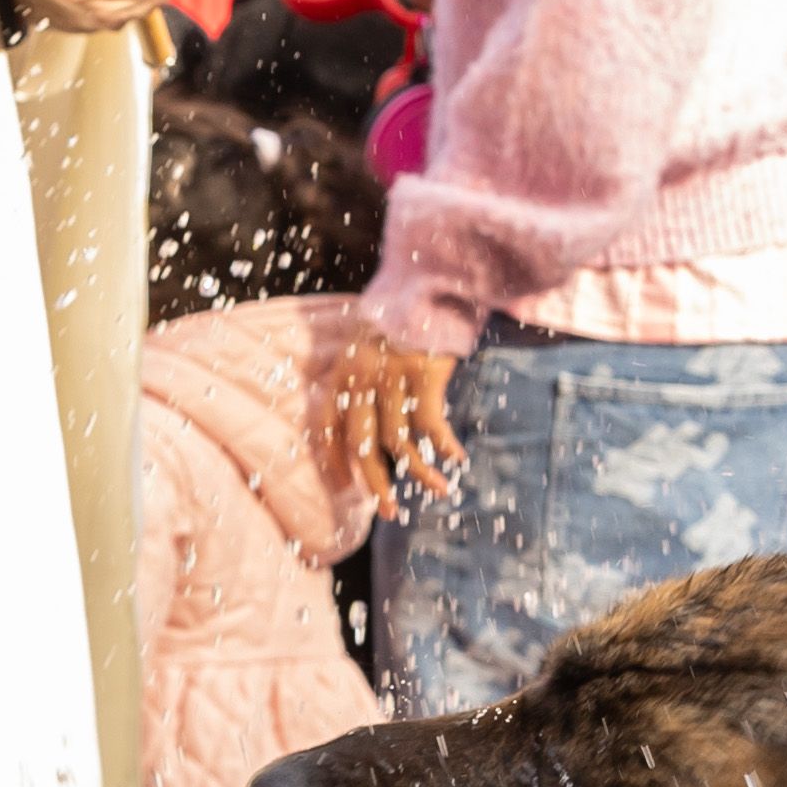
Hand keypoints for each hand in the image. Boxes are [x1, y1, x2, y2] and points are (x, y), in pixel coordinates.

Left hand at [311, 328, 464, 525]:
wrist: (431, 274)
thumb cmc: (406, 311)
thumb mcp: (371, 339)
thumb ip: (365, 373)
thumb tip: (370, 413)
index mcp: (345, 371)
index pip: (329, 427)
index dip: (335, 461)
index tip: (345, 489)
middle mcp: (363, 378)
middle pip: (364, 445)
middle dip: (376, 484)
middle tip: (389, 512)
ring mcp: (393, 377)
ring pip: (401, 442)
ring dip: (421, 472)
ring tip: (439, 491)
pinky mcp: (423, 375)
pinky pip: (432, 424)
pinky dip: (444, 446)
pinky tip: (457, 460)